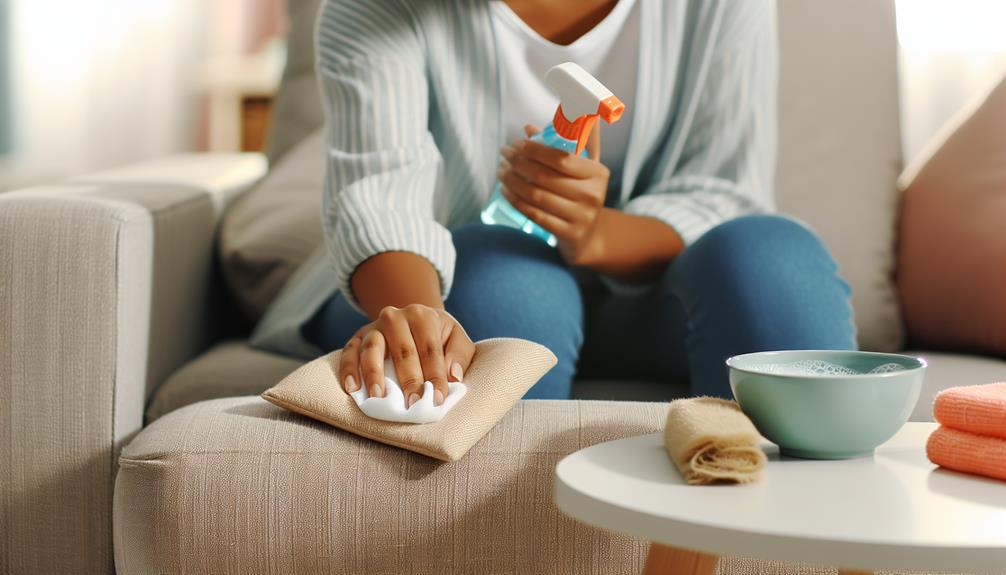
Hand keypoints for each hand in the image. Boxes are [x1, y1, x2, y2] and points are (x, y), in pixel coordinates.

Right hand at [338, 304, 474, 407]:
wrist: (414, 322)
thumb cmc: (439, 337)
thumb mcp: (456, 340)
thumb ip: (459, 355)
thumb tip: (454, 376)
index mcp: (422, 316)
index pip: (430, 349)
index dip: (435, 375)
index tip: (437, 399)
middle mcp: (395, 317)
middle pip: (402, 350)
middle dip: (408, 379)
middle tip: (412, 403)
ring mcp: (374, 326)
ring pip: (372, 348)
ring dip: (374, 373)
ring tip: (378, 396)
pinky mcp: (358, 337)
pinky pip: (349, 351)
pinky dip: (348, 369)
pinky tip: (352, 388)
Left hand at [498, 125, 610, 265]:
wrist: (588, 233)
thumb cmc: (579, 194)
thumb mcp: (578, 170)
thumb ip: (559, 146)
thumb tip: (528, 129)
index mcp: (598, 173)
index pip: (561, 158)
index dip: (534, 149)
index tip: (516, 143)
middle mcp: (592, 195)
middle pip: (545, 176)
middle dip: (519, 162)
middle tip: (504, 154)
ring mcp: (581, 217)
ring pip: (537, 195)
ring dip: (513, 181)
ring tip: (501, 171)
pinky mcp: (568, 234)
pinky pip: (534, 214)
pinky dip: (516, 200)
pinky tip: (505, 190)